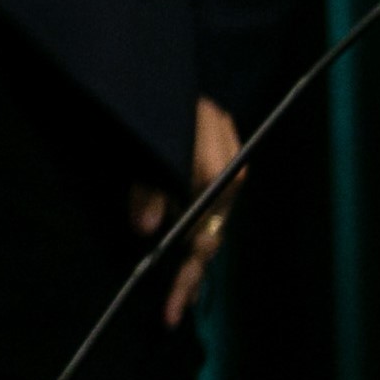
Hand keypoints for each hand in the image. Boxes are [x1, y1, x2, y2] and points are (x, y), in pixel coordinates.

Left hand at [128, 96, 243, 324]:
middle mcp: (231, 182)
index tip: (173, 308)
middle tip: (172, 310)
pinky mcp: (221, 171)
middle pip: (211, 239)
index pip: (206, 241)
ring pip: (211, 226)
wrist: (179, 70)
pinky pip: (210, 210)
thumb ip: (152, 186)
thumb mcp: (158, 143)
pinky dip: (195, 232)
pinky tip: (185, 248)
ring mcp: (228, 176)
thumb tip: (148, 228)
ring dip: (192, 256)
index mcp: (223, 178)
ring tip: (179, 288)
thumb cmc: (174, 104)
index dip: (187, 277)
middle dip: (191, 275)